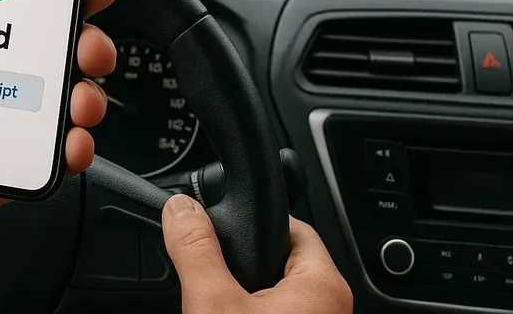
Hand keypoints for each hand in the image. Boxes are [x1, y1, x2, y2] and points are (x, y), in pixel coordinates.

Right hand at [162, 195, 352, 313]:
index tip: (224, 220)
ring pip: (279, 294)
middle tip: (213, 269)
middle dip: (245, 262)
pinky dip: (251, 311)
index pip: (293, 225)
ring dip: (247, 292)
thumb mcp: (214, 304)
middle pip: (284, 260)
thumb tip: (181, 209)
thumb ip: (197, 250)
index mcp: (324, 284)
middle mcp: (331, 307)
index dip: (254, 220)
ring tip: (217, 300)